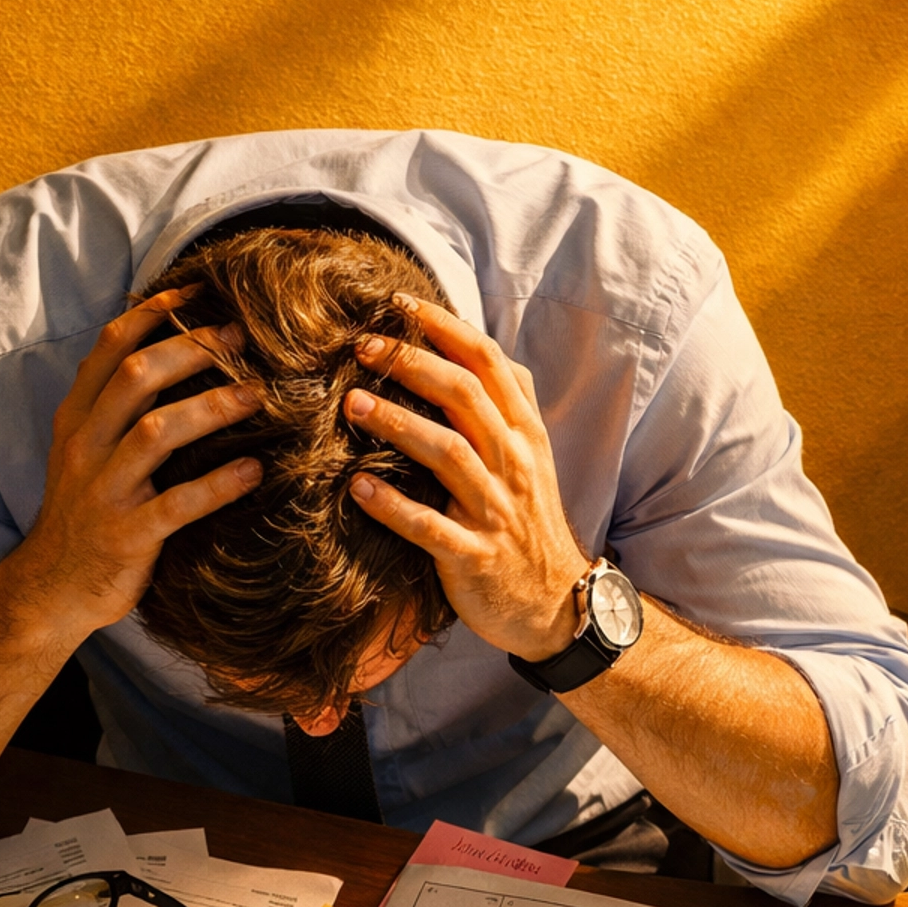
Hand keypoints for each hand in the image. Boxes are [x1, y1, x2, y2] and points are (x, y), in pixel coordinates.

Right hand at [20, 290, 262, 638]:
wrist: (51, 589)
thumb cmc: (84, 514)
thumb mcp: (83, 452)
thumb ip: (113, 407)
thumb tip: (169, 355)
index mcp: (76, 419)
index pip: (111, 348)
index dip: (155, 314)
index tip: (198, 292)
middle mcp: (85, 446)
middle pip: (138, 377)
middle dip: (194, 350)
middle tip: (242, 338)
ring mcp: (104, 491)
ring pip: (157, 432)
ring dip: (213, 407)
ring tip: (259, 395)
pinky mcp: (127, 535)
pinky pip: (178, 504)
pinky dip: (219, 485)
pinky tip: (254, 471)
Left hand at [345, 298, 588, 660]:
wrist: (556, 604)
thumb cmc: (528, 523)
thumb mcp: (530, 457)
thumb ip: (504, 405)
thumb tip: (469, 347)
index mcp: (524, 433)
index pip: (488, 362)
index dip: (444, 328)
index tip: (399, 303)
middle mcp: (513, 463)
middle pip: (466, 396)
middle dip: (413, 364)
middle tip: (362, 346)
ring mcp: (495, 511)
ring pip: (449, 453)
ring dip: (397, 424)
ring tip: (351, 403)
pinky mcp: (475, 556)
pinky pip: (430, 527)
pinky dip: (392, 507)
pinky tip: (356, 489)